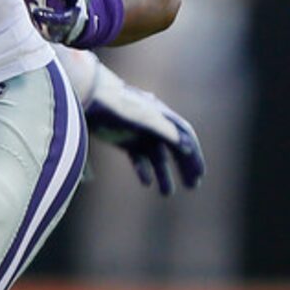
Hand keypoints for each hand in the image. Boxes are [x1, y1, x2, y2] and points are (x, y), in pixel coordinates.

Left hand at [83, 64, 205, 194]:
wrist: (89, 96)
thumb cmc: (117, 105)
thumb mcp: (144, 117)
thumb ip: (165, 131)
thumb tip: (187, 147)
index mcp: (162, 116)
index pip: (185, 137)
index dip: (194, 156)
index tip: (200, 174)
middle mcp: (154, 124)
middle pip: (174, 149)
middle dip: (184, 167)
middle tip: (193, 186)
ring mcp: (138, 132)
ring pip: (157, 157)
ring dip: (164, 174)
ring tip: (167, 194)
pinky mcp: (123, 139)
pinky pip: (138, 158)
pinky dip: (143, 170)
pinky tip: (147, 183)